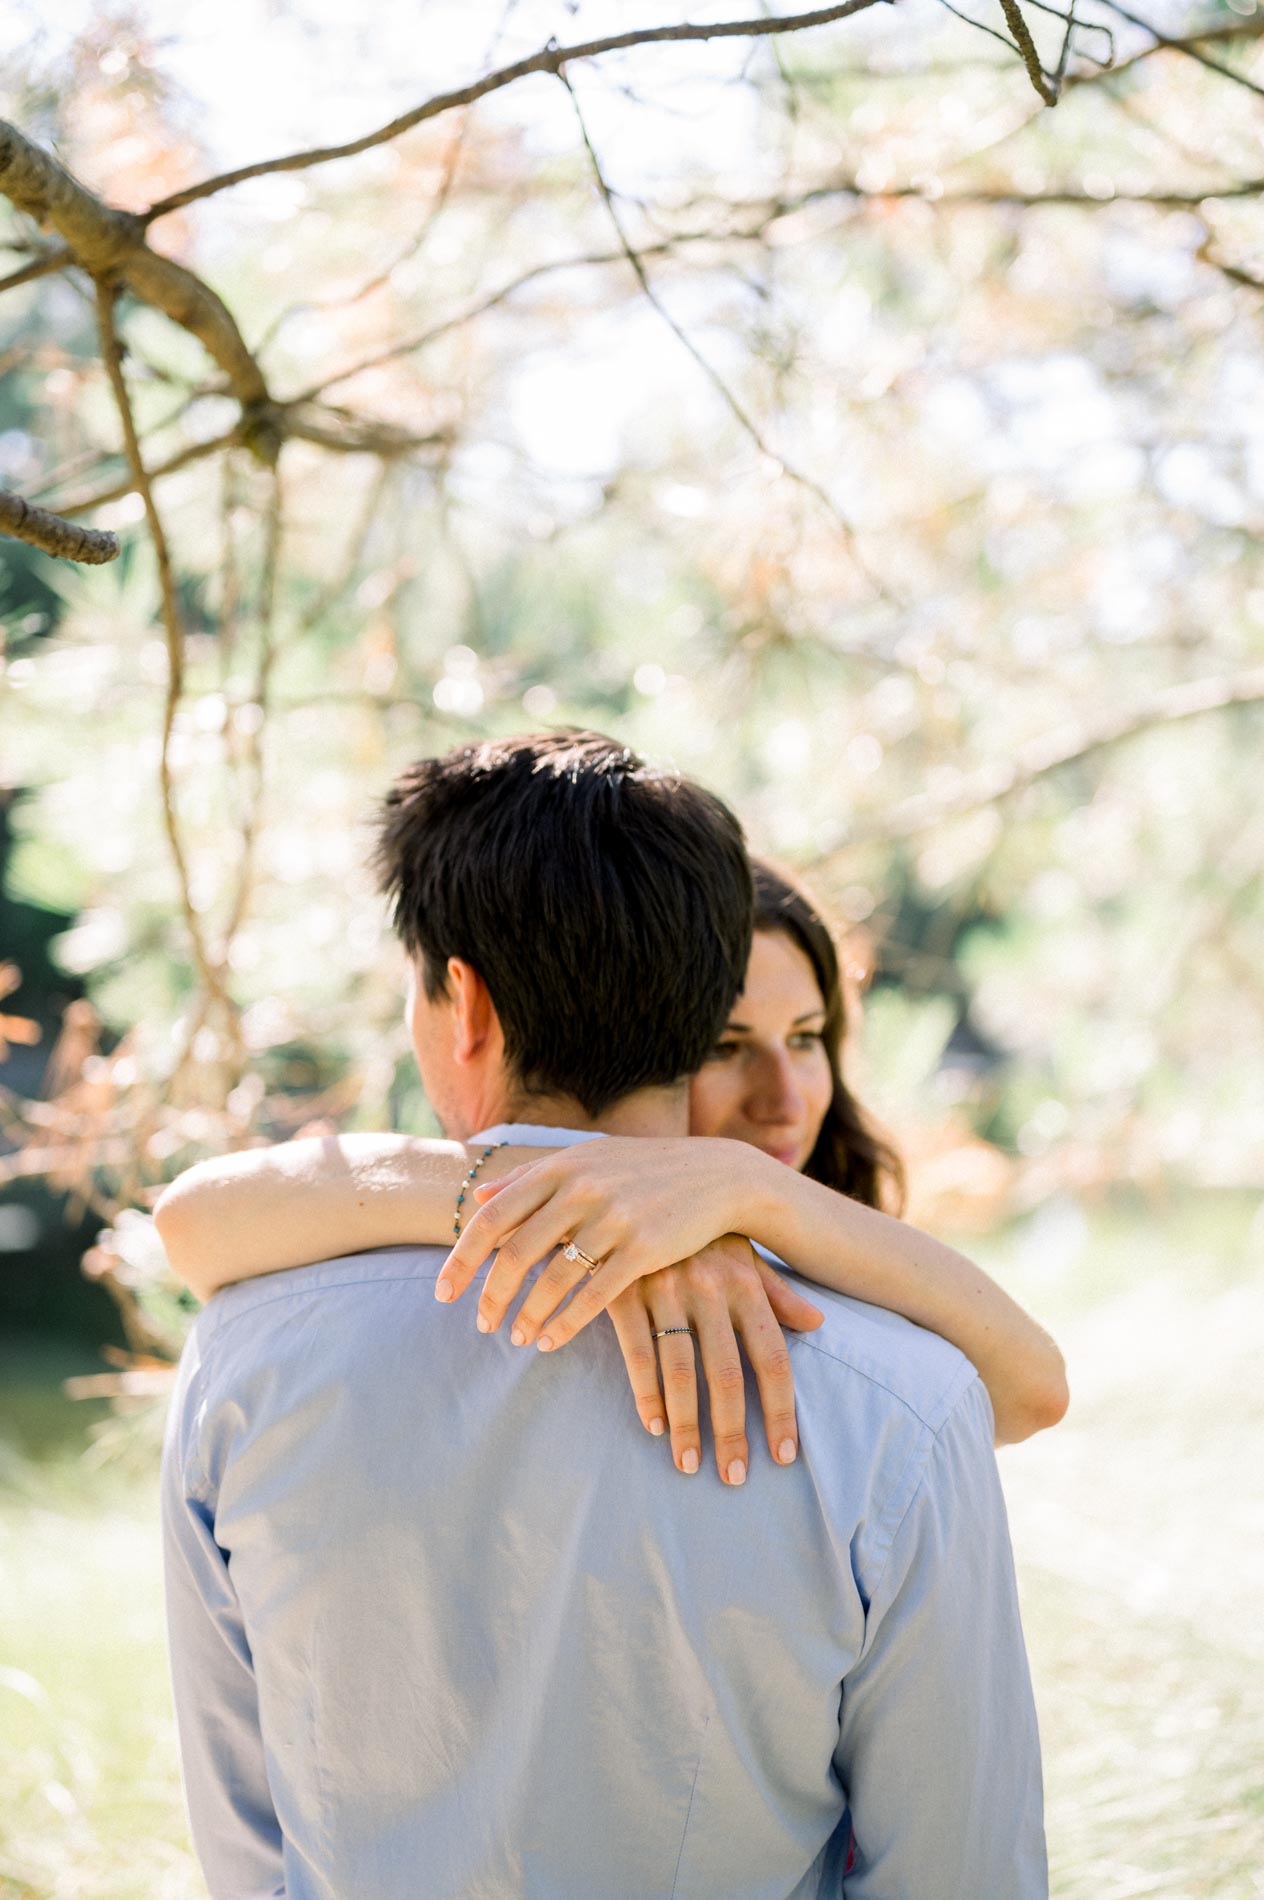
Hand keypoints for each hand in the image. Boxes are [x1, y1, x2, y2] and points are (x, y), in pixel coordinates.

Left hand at [435, 1135, 768, 1338]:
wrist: (718, 1174)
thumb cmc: (644, 1169)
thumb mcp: (586, 1160)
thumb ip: (530, 1178)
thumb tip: (478, 1196)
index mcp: (560, 1166)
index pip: (493, 1216)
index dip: (463, 1258)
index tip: (443, 1293)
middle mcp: (581, 1189)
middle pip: (516, 1252)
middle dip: (491, 1294)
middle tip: (479, 1325)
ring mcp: (614, 1218)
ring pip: (553, 1278)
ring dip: (527, 1314)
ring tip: (514, 1338)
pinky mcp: (645, 1249)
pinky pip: (594, 1295)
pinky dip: (565, 1323)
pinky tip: (549, 1341)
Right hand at [603, 1237, 823, 1482]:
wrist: (630, 1184)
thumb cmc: (693, 1228)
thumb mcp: (739, 1252)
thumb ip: (776, 1291)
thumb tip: (818, 1324)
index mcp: (744, 1281)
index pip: (773, 1357)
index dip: (781, 1409)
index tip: (784, 1455)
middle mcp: (709, 1286)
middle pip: (728, 1373)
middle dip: (732, 1430)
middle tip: (734, 1477)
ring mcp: (664, 1287)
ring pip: (681, 1368)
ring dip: (685, 1423)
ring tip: (688, 1464)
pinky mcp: (623, 1290)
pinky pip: (637, 1350)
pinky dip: (644, 1391)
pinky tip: (651, 1424)